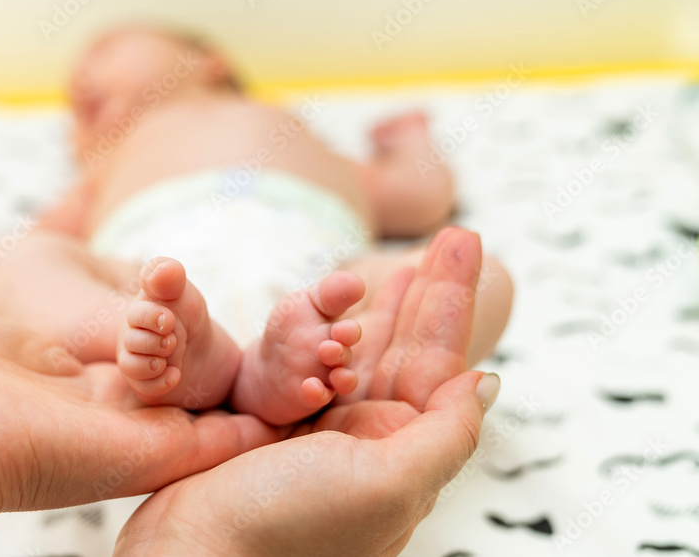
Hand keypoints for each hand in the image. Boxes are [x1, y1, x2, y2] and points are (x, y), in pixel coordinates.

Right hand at [115, 227, 494, 556]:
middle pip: (409, 351)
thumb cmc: (289, 528)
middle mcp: (370, 444)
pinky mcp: (276, 428)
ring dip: (387, 306)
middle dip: (430, 292)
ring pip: (365, 355)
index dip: (452, 300)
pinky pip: (313, 365)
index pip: (441, 364)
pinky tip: (343, 305)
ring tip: (405, 262)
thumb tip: (488, 382)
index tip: (468, 243)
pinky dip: (330, 329)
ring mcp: (323, 434)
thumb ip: (444, 434)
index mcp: (404, 455)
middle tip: (453, 236)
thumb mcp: (387, 484)